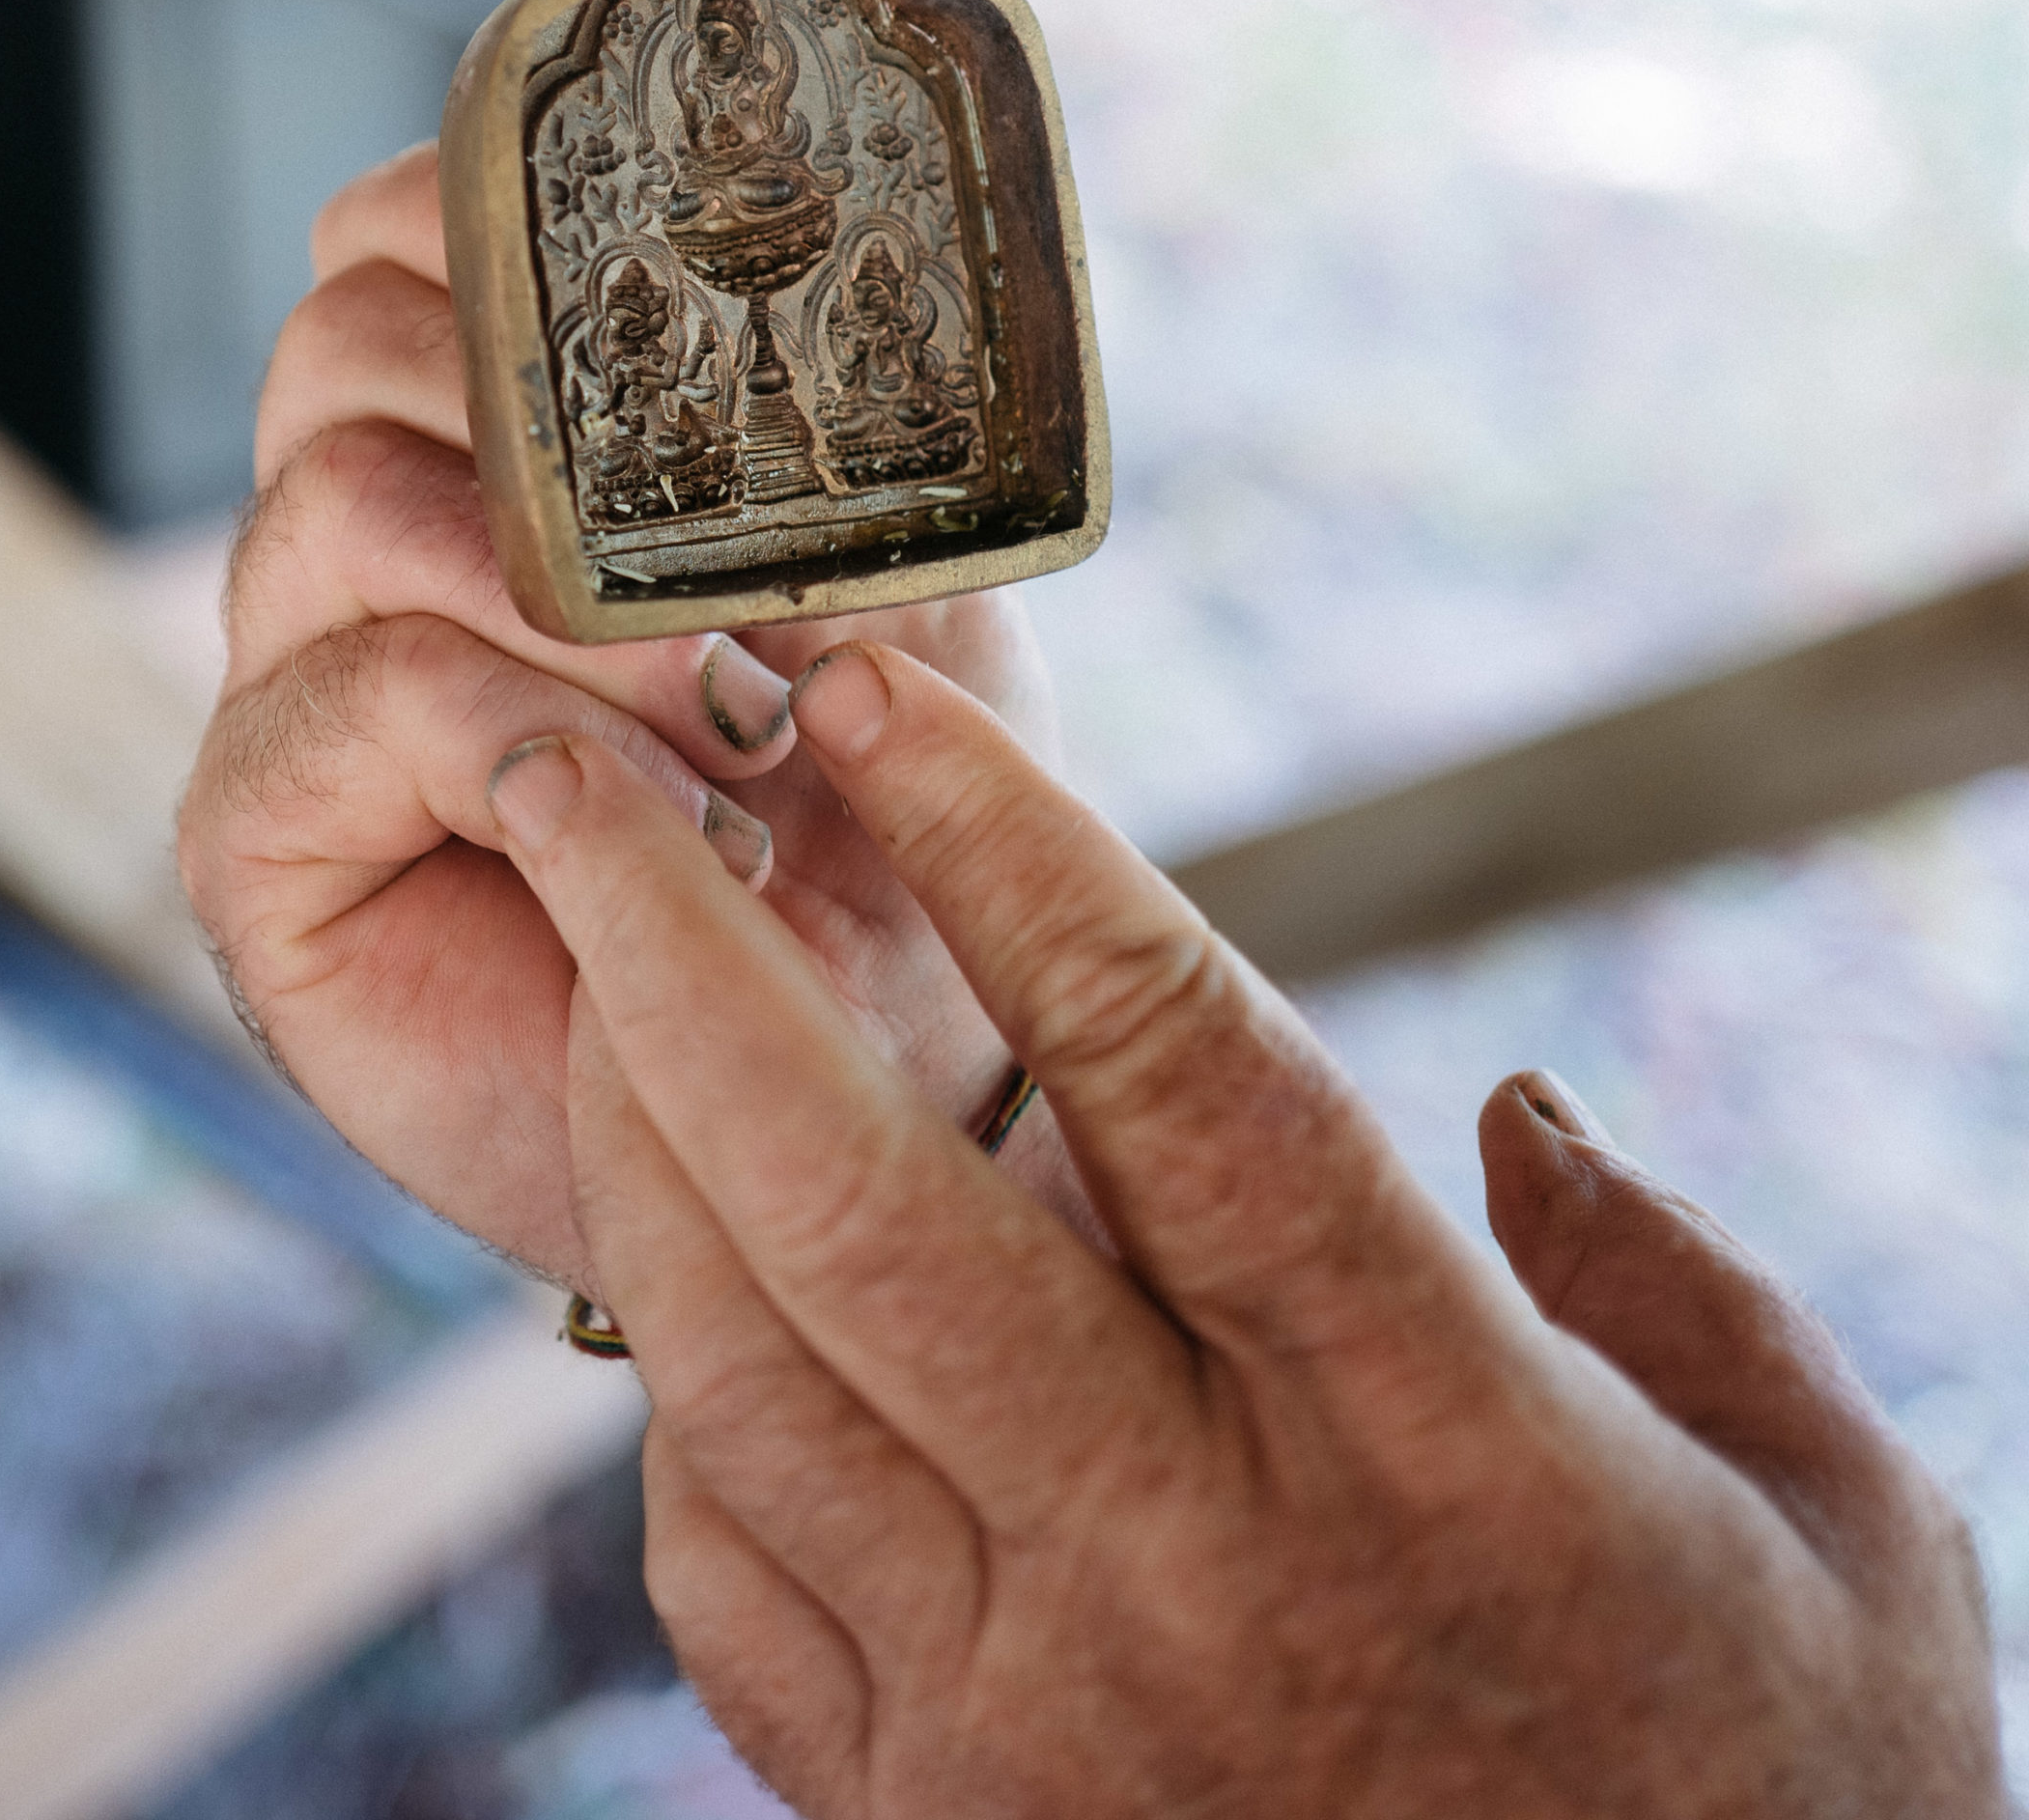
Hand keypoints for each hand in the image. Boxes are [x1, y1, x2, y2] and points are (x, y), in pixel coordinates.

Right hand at [179, 145, 1086, 1284]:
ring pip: (341, 503)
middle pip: (345, 344)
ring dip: (562, 602)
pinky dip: (515, 737)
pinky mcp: (258, 832)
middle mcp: (355, 538)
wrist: (869, 1070)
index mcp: (477, 445)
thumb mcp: (895, 596)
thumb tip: (785, 303)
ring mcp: (291, 676)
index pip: (394, 242)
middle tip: (729, 575)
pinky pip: (349, 700)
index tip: (665, 310)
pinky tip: (645, 828)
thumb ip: (813, 451)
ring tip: (732, 724)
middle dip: (551, 430)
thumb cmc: (887, 815)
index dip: (493, 229)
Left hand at [486, 644, 2001, 1818]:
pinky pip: (726, 1561)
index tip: (876, 692)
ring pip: (743, 1368)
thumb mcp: (1830, 1527)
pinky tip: (688, 1252)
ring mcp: (1023, 1723)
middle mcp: (1196, 1570)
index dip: (1015, 847)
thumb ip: (1675, 1279)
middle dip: (681, 953)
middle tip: (570, 772)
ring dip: (631, 1128)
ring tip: (589, 957)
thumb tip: (1517, 1114)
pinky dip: (682, 1372)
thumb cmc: (1770, 1812)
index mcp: (1435, 1442)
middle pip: (868, 1207)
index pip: (1180, 1073)